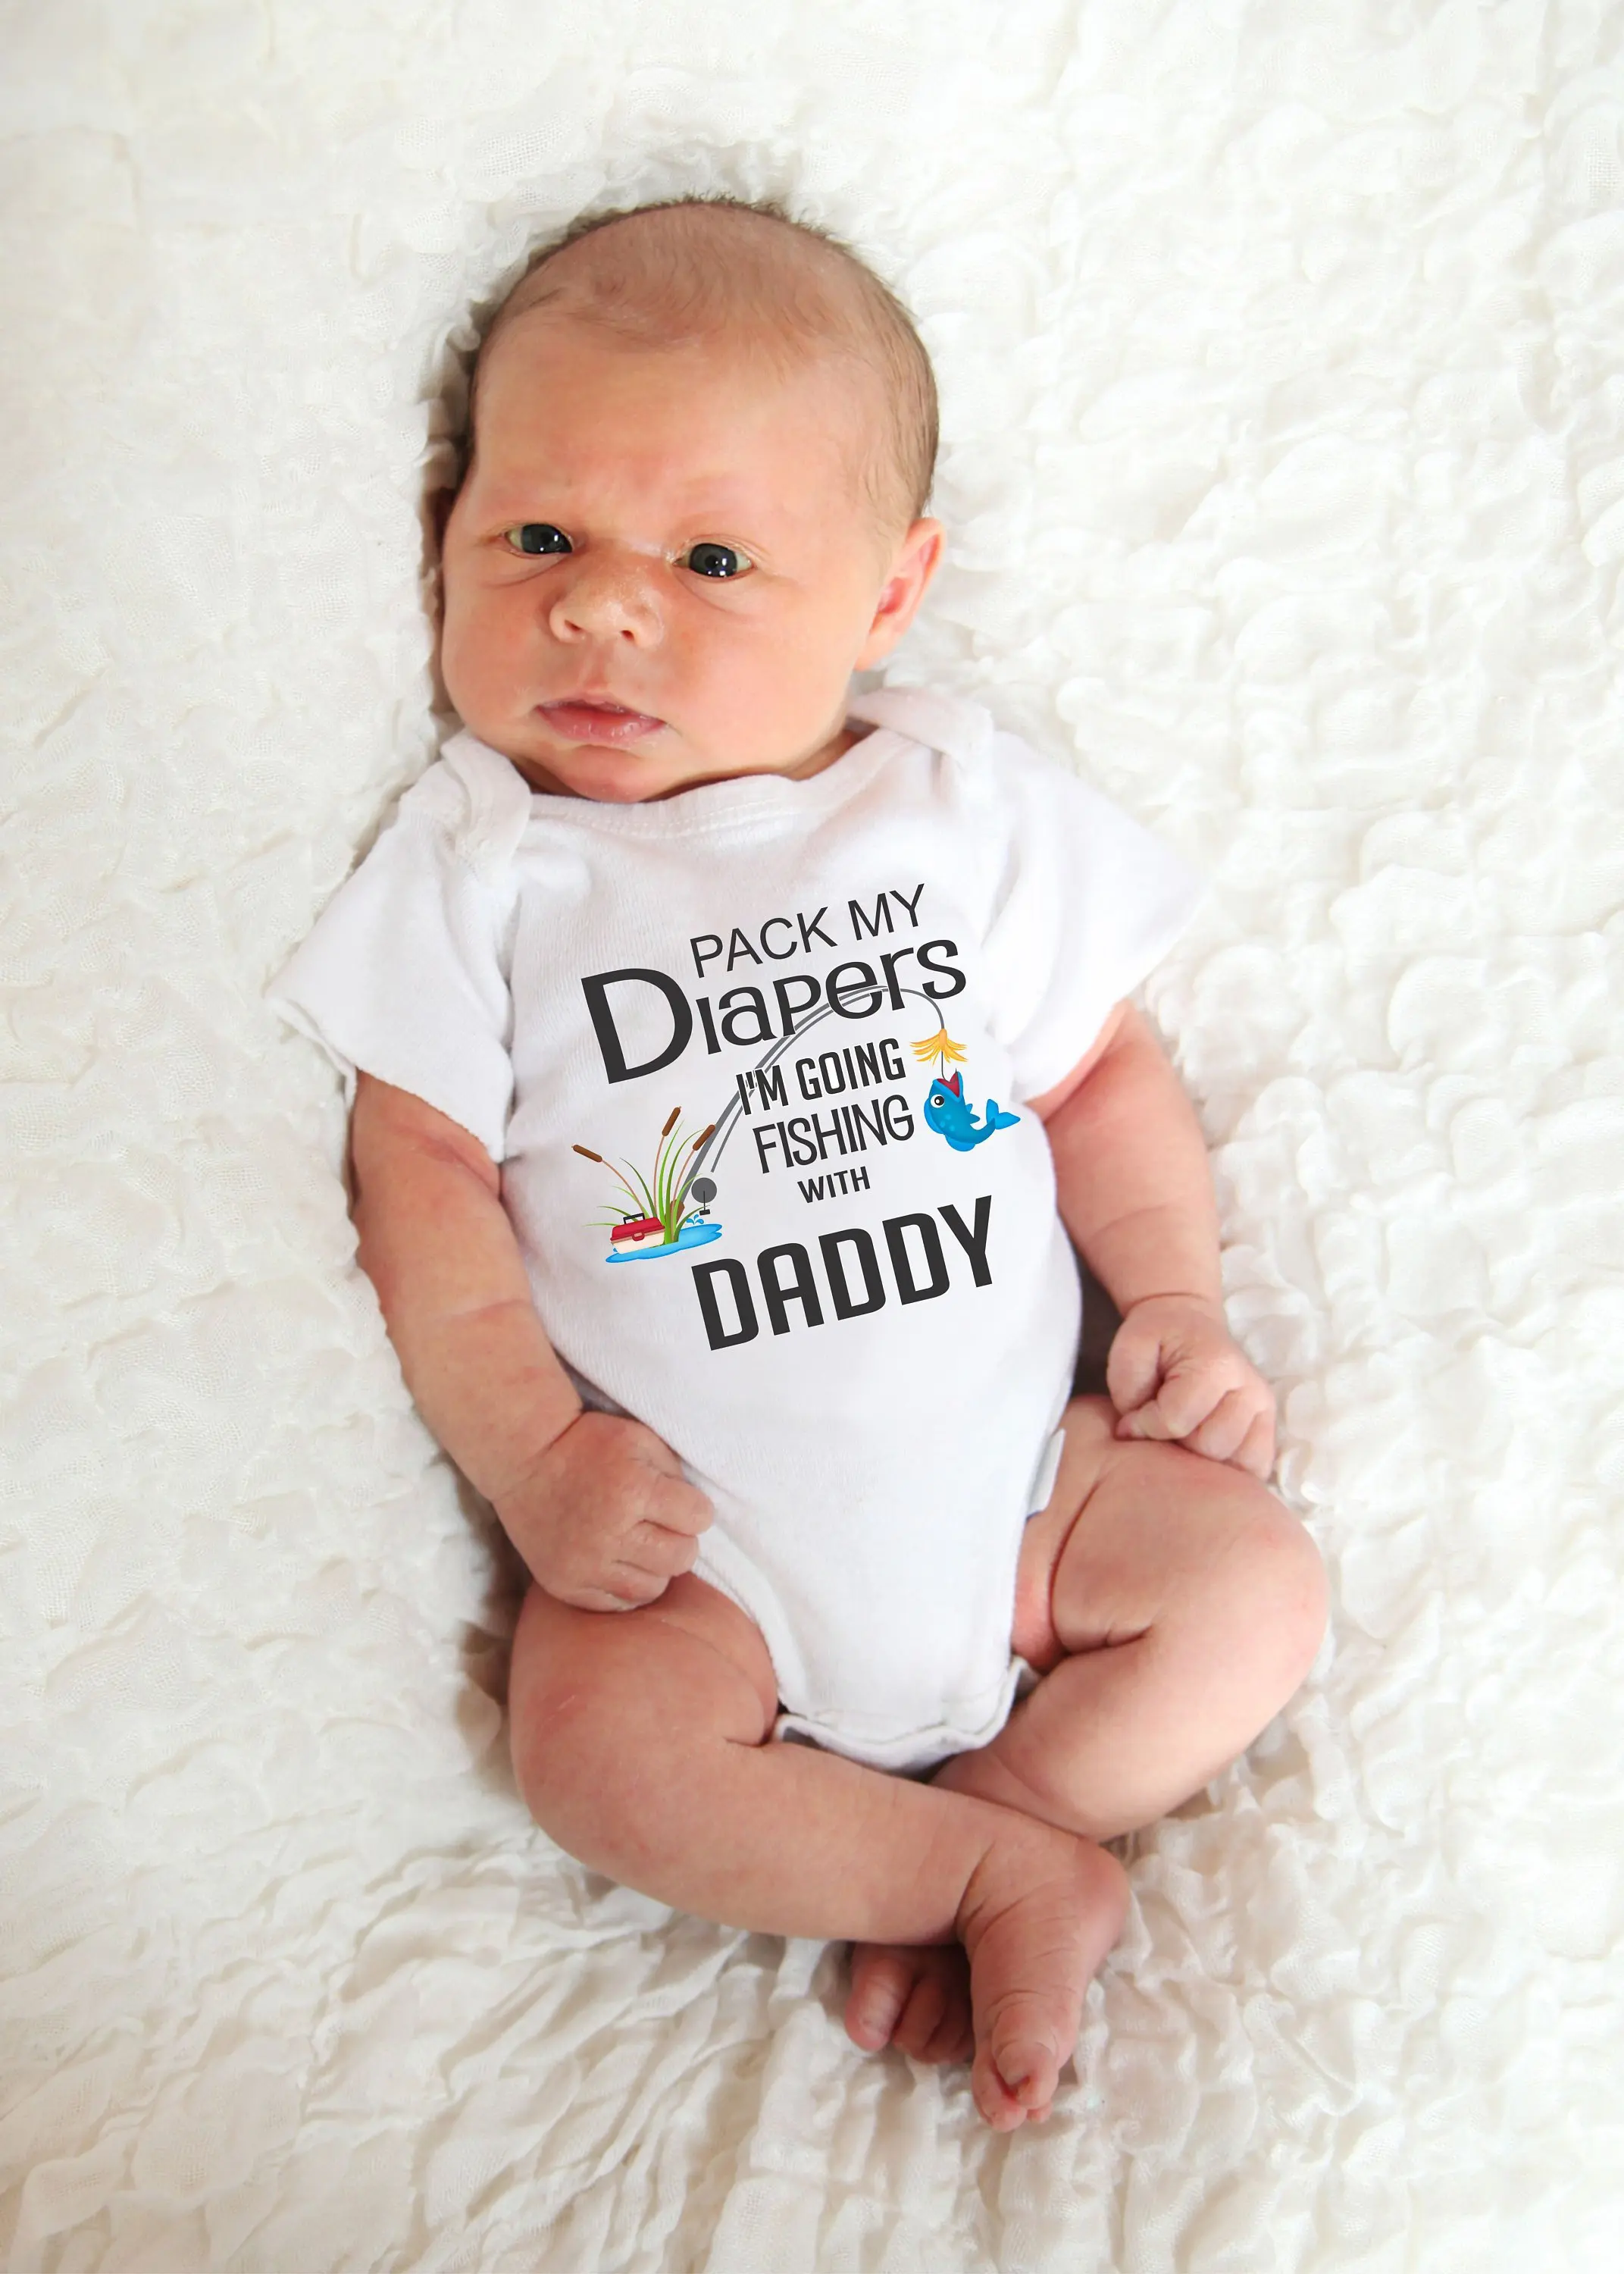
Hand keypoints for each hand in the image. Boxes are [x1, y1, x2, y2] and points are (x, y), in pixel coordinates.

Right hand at [496, 1410, 712, 1611]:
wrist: (526, 1459)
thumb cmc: (589, 1445)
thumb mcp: (640, 1440)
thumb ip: (675, 1476)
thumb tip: (697, 1516)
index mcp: (633, 1490)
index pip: (699, 1518)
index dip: (694, 1508)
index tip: (677, 1501)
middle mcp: (610, 1533)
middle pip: (681, 1557)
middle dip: (679, 1539)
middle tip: (659, 1525)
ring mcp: (585, 1565)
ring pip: (653, 1588)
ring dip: (655, 1567)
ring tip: (640, 1545)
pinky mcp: (565, 1585)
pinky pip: (617, 1604)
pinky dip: (627, 1587)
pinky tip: (620, 1563)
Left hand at [1105, 1295, 1276, 1478]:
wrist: (1189, 1322)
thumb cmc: (1157, 1338)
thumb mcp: (1130, 1349)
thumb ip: (1128, 1391)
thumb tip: (1135, 1435)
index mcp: (1216, 1364)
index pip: (1177, 1421)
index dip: (1144, 1426)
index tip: (1130, 1418)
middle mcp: (1250, 1388)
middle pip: (1210, 1448)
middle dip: (1175, 1445)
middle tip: (1159, 1429)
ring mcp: (1263, 1408)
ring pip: (1234, 1463)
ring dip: (1201, 1459)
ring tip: (1182, 1437)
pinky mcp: (1268, 1425)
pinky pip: (1256, 1466)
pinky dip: (1229, 1469)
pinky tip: (1205, 1455)